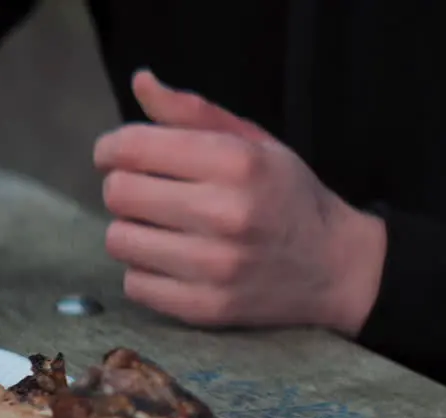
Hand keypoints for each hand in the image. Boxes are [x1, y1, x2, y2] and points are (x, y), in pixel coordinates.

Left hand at [93, 70, 385, 335]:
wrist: (334, 268)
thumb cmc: (287, 196)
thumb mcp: (252, 141)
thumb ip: (193, 112)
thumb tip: (141, 82)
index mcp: (236, 162)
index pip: (133, 148)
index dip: (111, 148)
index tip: (115, 155)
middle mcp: (225, 214)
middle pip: (119, 193)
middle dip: (122, 187)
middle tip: (146, 192)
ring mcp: (215, 267)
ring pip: (120, 240)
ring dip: (132, 231)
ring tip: (160, 228)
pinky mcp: (206, 308)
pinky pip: (135, 285)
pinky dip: (144, 271)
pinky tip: (171, 261)